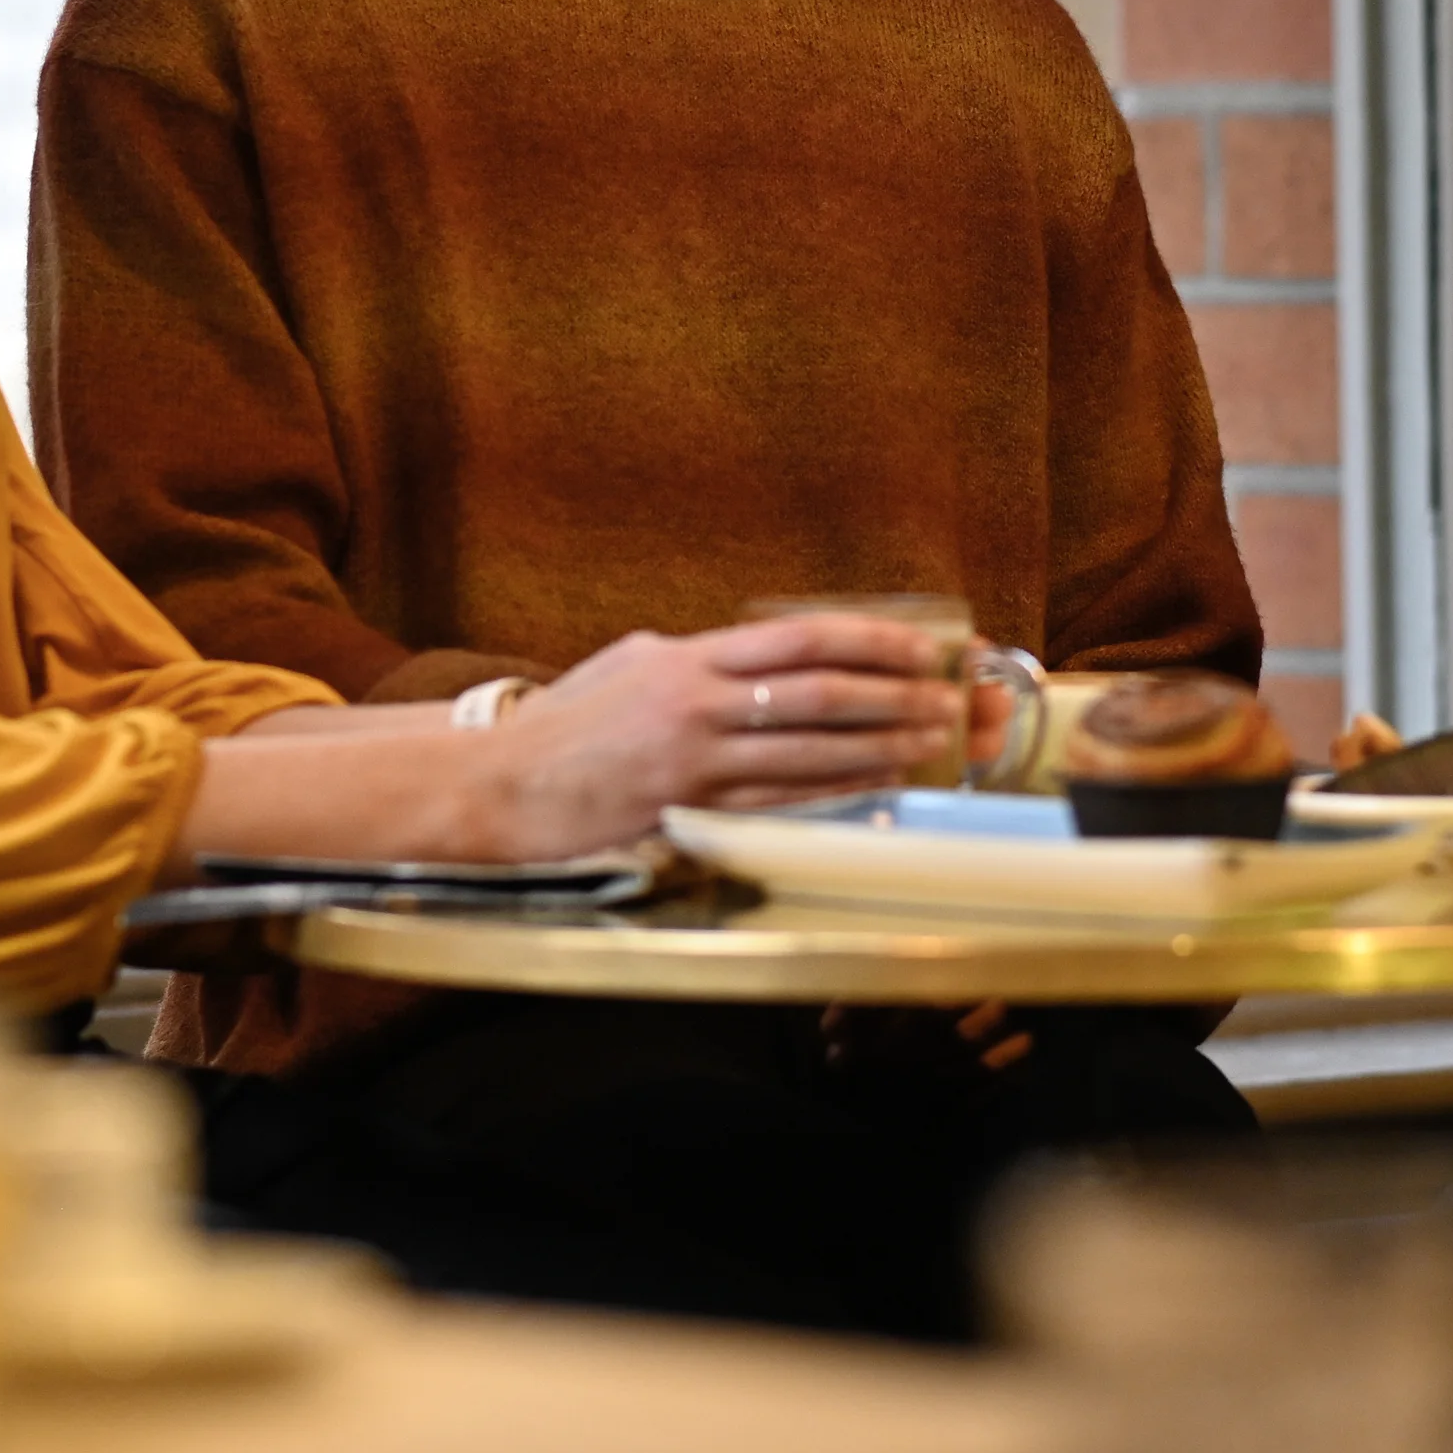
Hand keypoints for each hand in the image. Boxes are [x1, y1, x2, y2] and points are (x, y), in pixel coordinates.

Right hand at [478, 616, 966, 858]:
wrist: (500, 787)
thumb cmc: (565, 724)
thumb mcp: (631, 662)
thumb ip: (699, 656)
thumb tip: (763, 655)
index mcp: (687, 657)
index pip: (800, 638)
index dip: (871, 640)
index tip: (923, 647)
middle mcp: (698, 705)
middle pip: (822, 695)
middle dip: (898, 697)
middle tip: (952, 700)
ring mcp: (697, 764)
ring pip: (814, 753)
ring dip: (884, 748)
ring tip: (934, 742)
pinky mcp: (691, 814)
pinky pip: (784, 802)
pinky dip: (840, 793)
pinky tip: (880, 787)